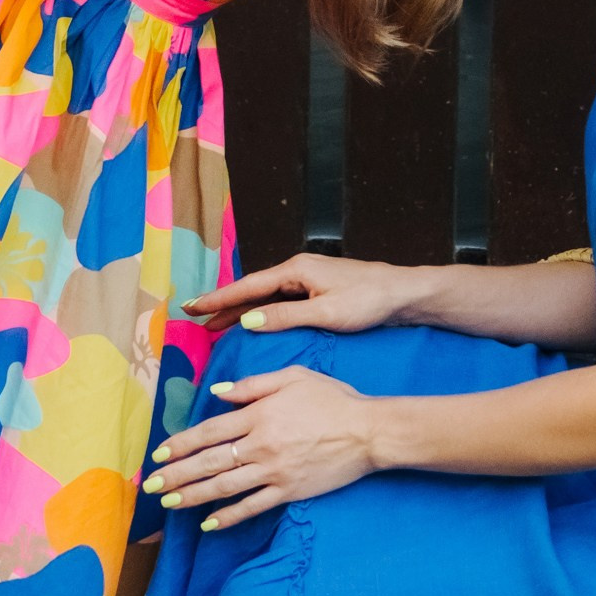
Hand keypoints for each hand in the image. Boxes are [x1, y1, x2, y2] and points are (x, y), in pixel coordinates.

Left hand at [142, 366, 378, 528]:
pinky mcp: (289, 491)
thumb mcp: (293, 377)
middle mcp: (261, 445)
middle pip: (210, 462)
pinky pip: (252, 507)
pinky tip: (209, 524)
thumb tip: (218, 393)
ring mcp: (274, 472)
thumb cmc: (332, 399)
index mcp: (259, 415)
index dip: (181, 444)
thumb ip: (253, 385)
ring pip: (225, 487)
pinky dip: (229, 516)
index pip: (210, 431)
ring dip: (193, 496)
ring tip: (169, 504)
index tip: (160, 456)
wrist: (368, 432)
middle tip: (152, 486)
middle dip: (177, 475)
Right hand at [183, 252, 414, 339]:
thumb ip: (285, 316)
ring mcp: (307, 279)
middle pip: (252, 290)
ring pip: (264, 296)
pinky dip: (260, 311)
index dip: (219, 298)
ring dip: (239, 309)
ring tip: (214, 324)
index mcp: (296, 270)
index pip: (248, 286)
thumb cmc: (368, 301)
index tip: (192, 307)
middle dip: (222, 304)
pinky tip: (251, 322)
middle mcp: (297, 270)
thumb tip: (247, 320)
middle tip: (194, 318)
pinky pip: (279, 301)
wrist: (402, 294)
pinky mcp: (316, 290)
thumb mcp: (325, 313)